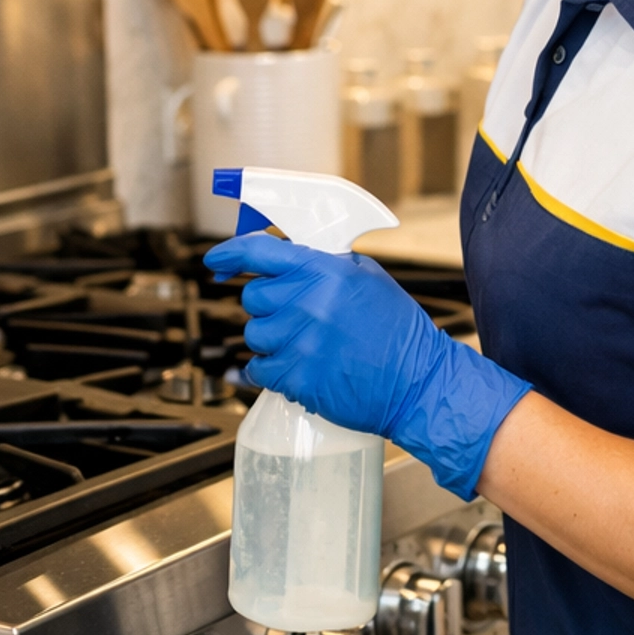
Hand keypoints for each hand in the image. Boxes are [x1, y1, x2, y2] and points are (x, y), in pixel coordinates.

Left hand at [206, 235, 529, 499]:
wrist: (417, 382)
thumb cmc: (397, 330)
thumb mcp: (367, 277)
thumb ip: (325, 263)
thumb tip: (285, 257)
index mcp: (324, 271)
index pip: (258, 252)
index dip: (230, 253)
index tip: (216, 261)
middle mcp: (307, 303)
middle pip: (253, 298)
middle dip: (269, 306)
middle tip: (297, 316)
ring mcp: (300, 342)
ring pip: (254, 335)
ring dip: (272, 340)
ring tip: (307, 346)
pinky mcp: (297, 378)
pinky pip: (259, 370)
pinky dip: (270, 371)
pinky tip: (297, 368)